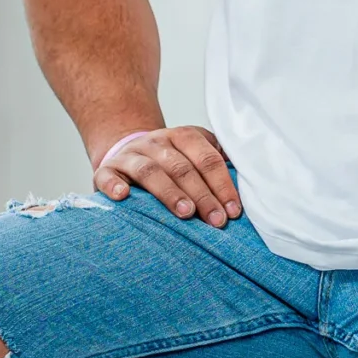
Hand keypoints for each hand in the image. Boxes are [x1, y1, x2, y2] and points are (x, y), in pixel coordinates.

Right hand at [93, 125, 240, 227]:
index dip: (222, 184)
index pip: (208, 158)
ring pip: (150, 171)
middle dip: (202, 196)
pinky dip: (114, 185)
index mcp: (184, 137)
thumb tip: (250, 188)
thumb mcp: (193, 157)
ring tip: (185, 213)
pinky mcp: (106, 170)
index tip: (234, 211)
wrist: (126, 151)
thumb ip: (216, 167)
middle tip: (216, 221)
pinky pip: (108, 176)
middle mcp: (157, 143)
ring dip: (169, 192)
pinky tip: (123, 196)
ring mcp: (131, 155)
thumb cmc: (170, 163)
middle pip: (183, 167)